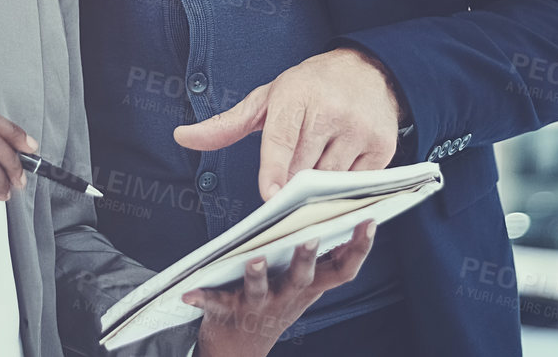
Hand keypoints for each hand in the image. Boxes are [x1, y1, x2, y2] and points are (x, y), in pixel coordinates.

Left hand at [173, 48, 405, 200]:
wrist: (368, 70)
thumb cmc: (310, 88)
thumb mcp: (267, 98)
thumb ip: (226, 124)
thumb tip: (182, 136)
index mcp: (296, 96)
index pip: (282, 140)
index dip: (274, 170)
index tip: (269, 197)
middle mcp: (332, 111)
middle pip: (303, 169)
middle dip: (290, 186)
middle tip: (281, 196)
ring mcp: (360, 130)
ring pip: (330, 182)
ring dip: (316, 191)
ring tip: (309, 182)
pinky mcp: (383, 147)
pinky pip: (356, 184)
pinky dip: (342, 190)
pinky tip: (335, 178)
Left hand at [186, 221, 374, 356]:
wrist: (239, 350)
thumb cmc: (273, 303)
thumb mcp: (302, 285)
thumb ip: (319, 258)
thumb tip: (341, 214)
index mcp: (308, 287)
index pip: (342, 269)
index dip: (359, 247)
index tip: (369, 220)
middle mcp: (288, 298)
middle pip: (302, 278)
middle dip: (306, 258)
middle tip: (310, 236)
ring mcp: (259, 307)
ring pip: (261, 291)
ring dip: (258, 276)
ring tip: (255, 260)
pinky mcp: (228, 313)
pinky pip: (214, 305)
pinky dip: (202, 298)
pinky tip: (188, 292)